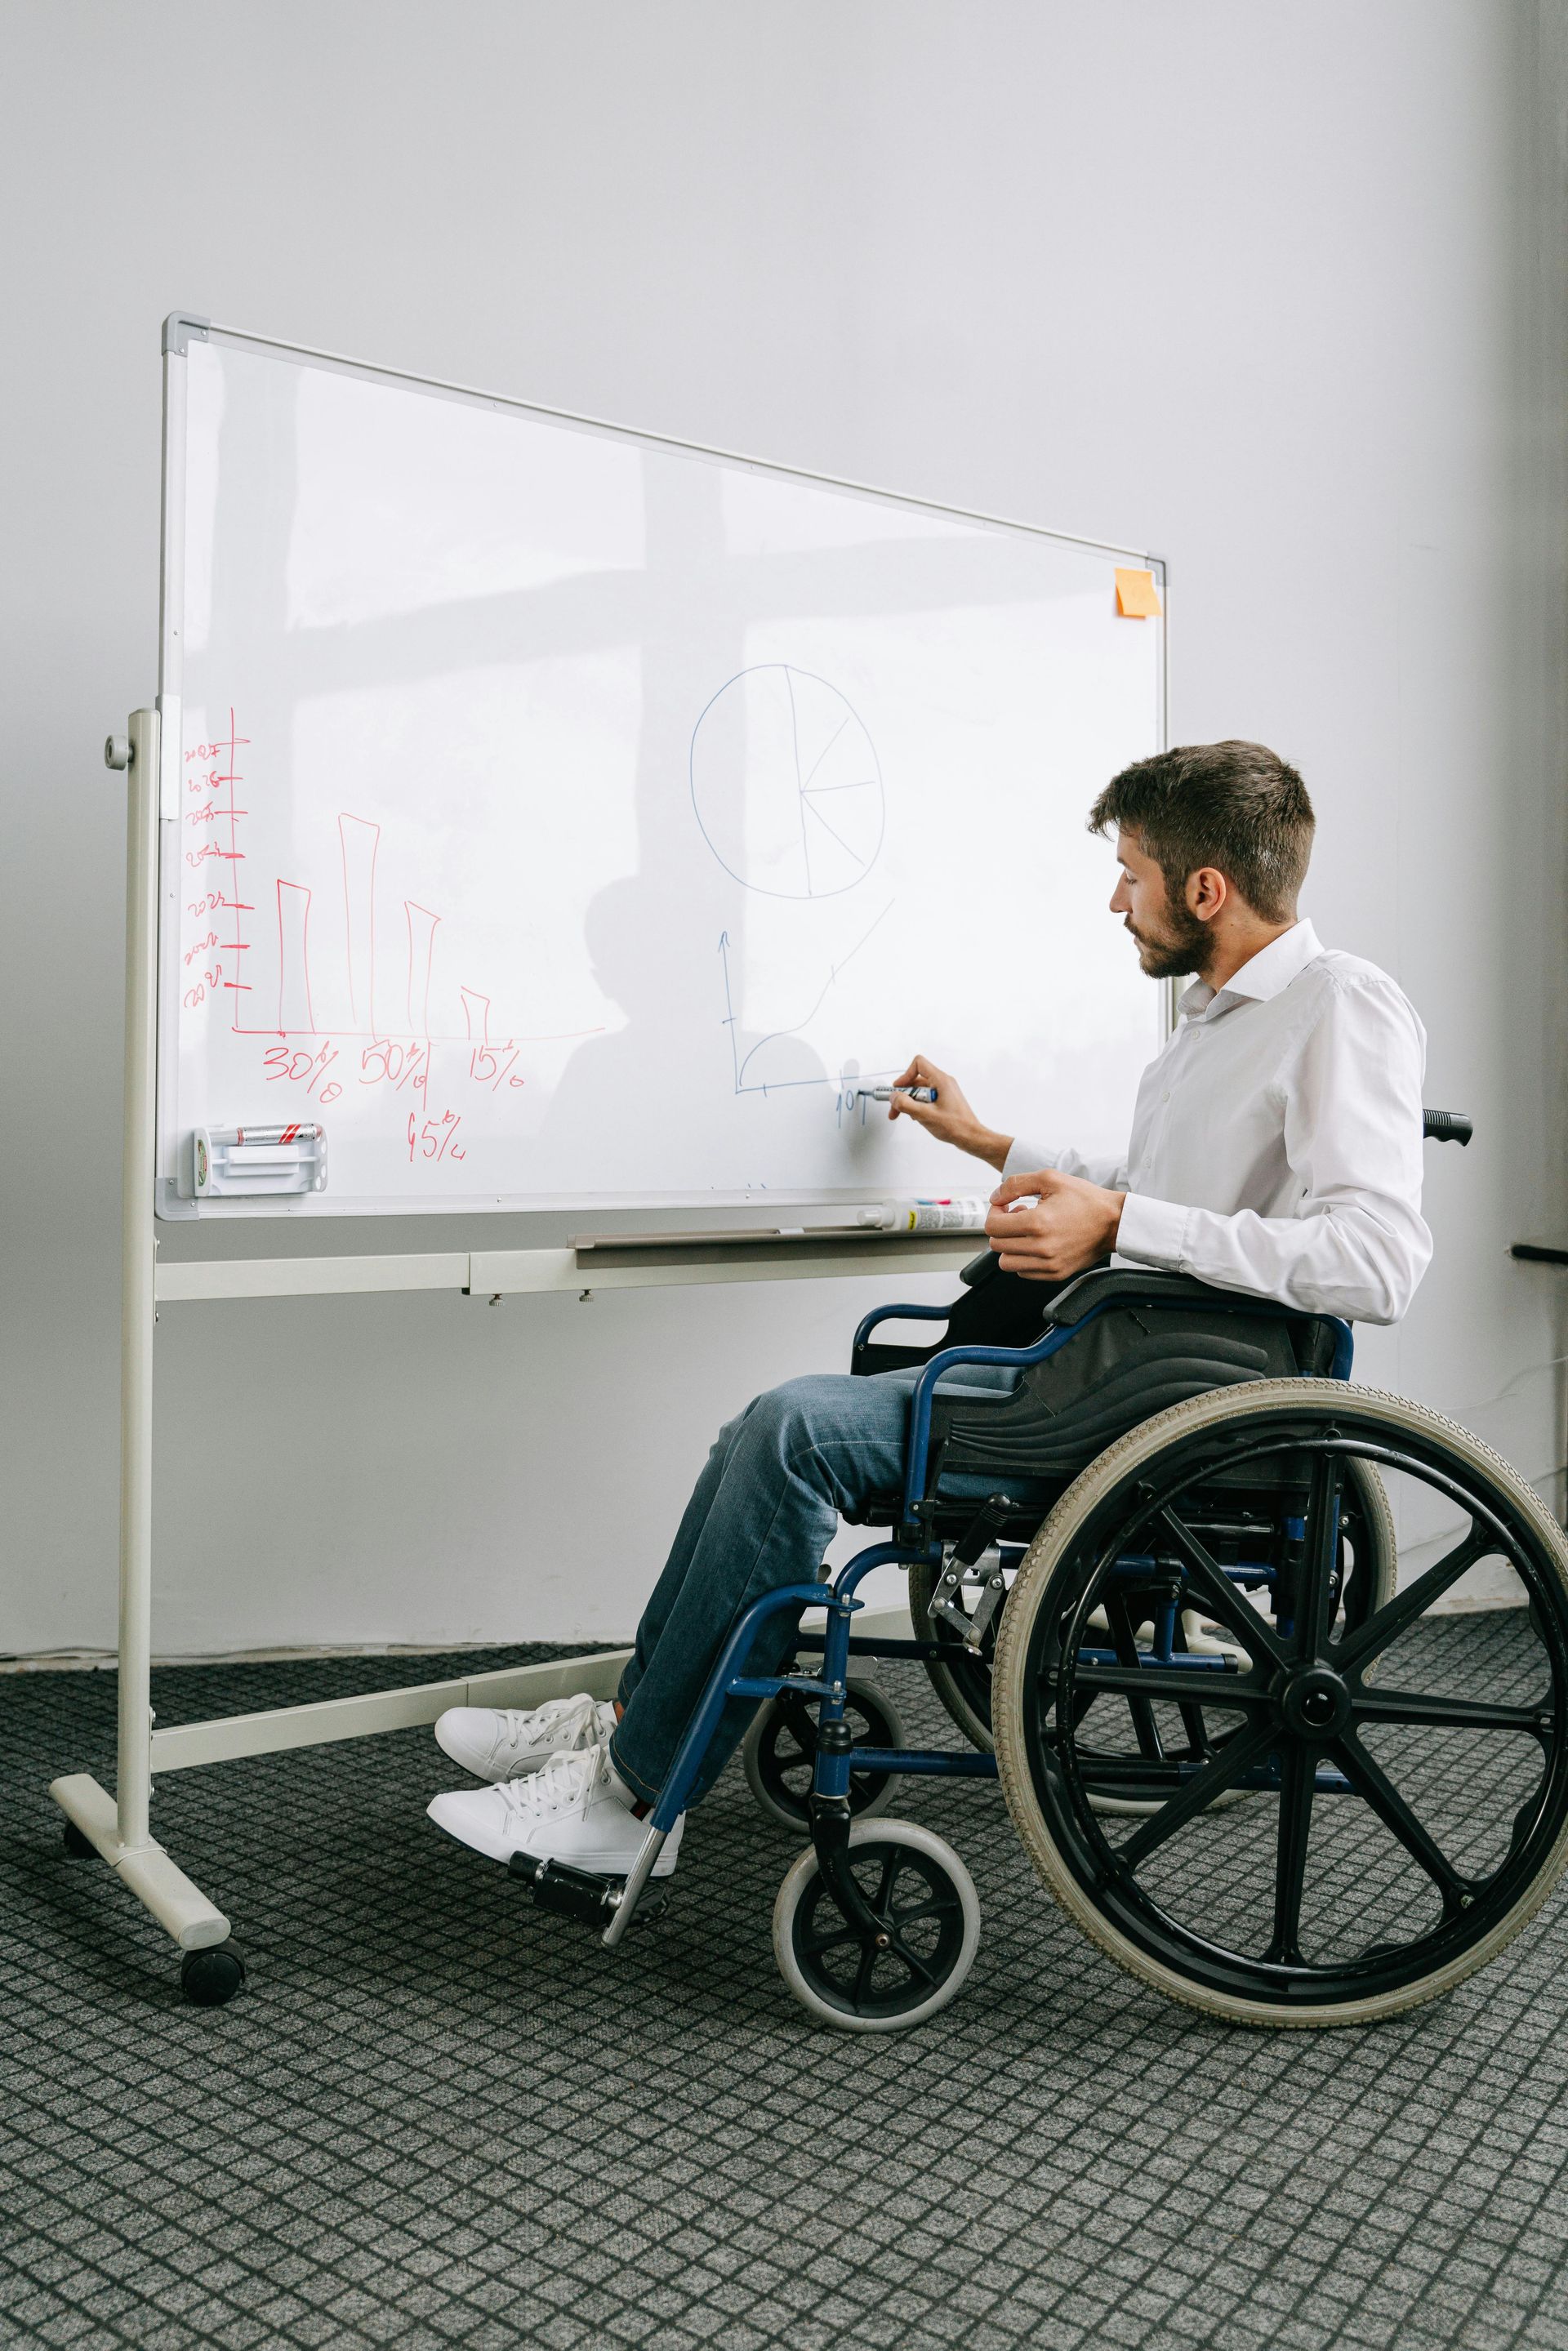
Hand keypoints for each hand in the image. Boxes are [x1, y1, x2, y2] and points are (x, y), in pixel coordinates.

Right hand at [886, 1054, 1012, 1170]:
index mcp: (941, 1080)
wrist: (970, 1137)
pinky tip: (918, 1117)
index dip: (905, 1075)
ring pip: (920, 1090)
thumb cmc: (956, 1126)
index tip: (898, 1089)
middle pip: (917, 1080)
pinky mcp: (944, 1100)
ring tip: (908, 1115)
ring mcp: (945, 1091)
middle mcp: (943, 1083)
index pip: (919, 1064)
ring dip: (910, 1102)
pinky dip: (919, 1106)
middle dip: (904, 1094)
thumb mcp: (925, 1115)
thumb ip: (906, 1104)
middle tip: (896, 1107)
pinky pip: (927, 1098)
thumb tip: (894, 1097)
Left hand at [985, 1167, 1125, 1279]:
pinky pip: (1023, 1272)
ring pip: (1006, 1263)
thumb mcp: (1050, 1178)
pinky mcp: (1056, 1274)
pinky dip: (1023, 1259)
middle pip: (996, 1245)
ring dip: (1010, 1246)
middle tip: (1018, 1216)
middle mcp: (1041, 1248)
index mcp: (1037, 1223)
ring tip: (1026, 1231)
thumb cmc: (1086, 1200)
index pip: (992, 1227)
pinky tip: (1037, 1243)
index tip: (1005, 1207)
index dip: (994, 1213)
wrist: (1114, 1222)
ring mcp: (1049, 1264)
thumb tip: (995, 1197)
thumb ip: (1016, 1184)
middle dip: (1002, 1228)